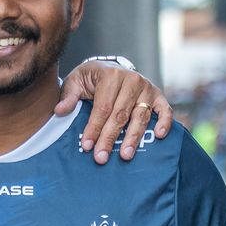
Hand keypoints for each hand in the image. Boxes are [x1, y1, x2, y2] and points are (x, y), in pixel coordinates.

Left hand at [54, 60, 173, 163]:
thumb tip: (59, 111)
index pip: (102, 107)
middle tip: (101, 157)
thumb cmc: (91, 78)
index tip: (86, 145)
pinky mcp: (158, 95)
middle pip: (120, 115)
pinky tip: (160, 136)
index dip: (94, 128)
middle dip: (110, 137)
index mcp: (111, 75)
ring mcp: (147, 88)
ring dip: (133, 137)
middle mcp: (131, 80)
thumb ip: (69, 96)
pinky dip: (165, 122)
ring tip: (125, 155)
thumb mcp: (76, 81)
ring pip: (140, 116)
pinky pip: (165, 110)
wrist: (110, 68)